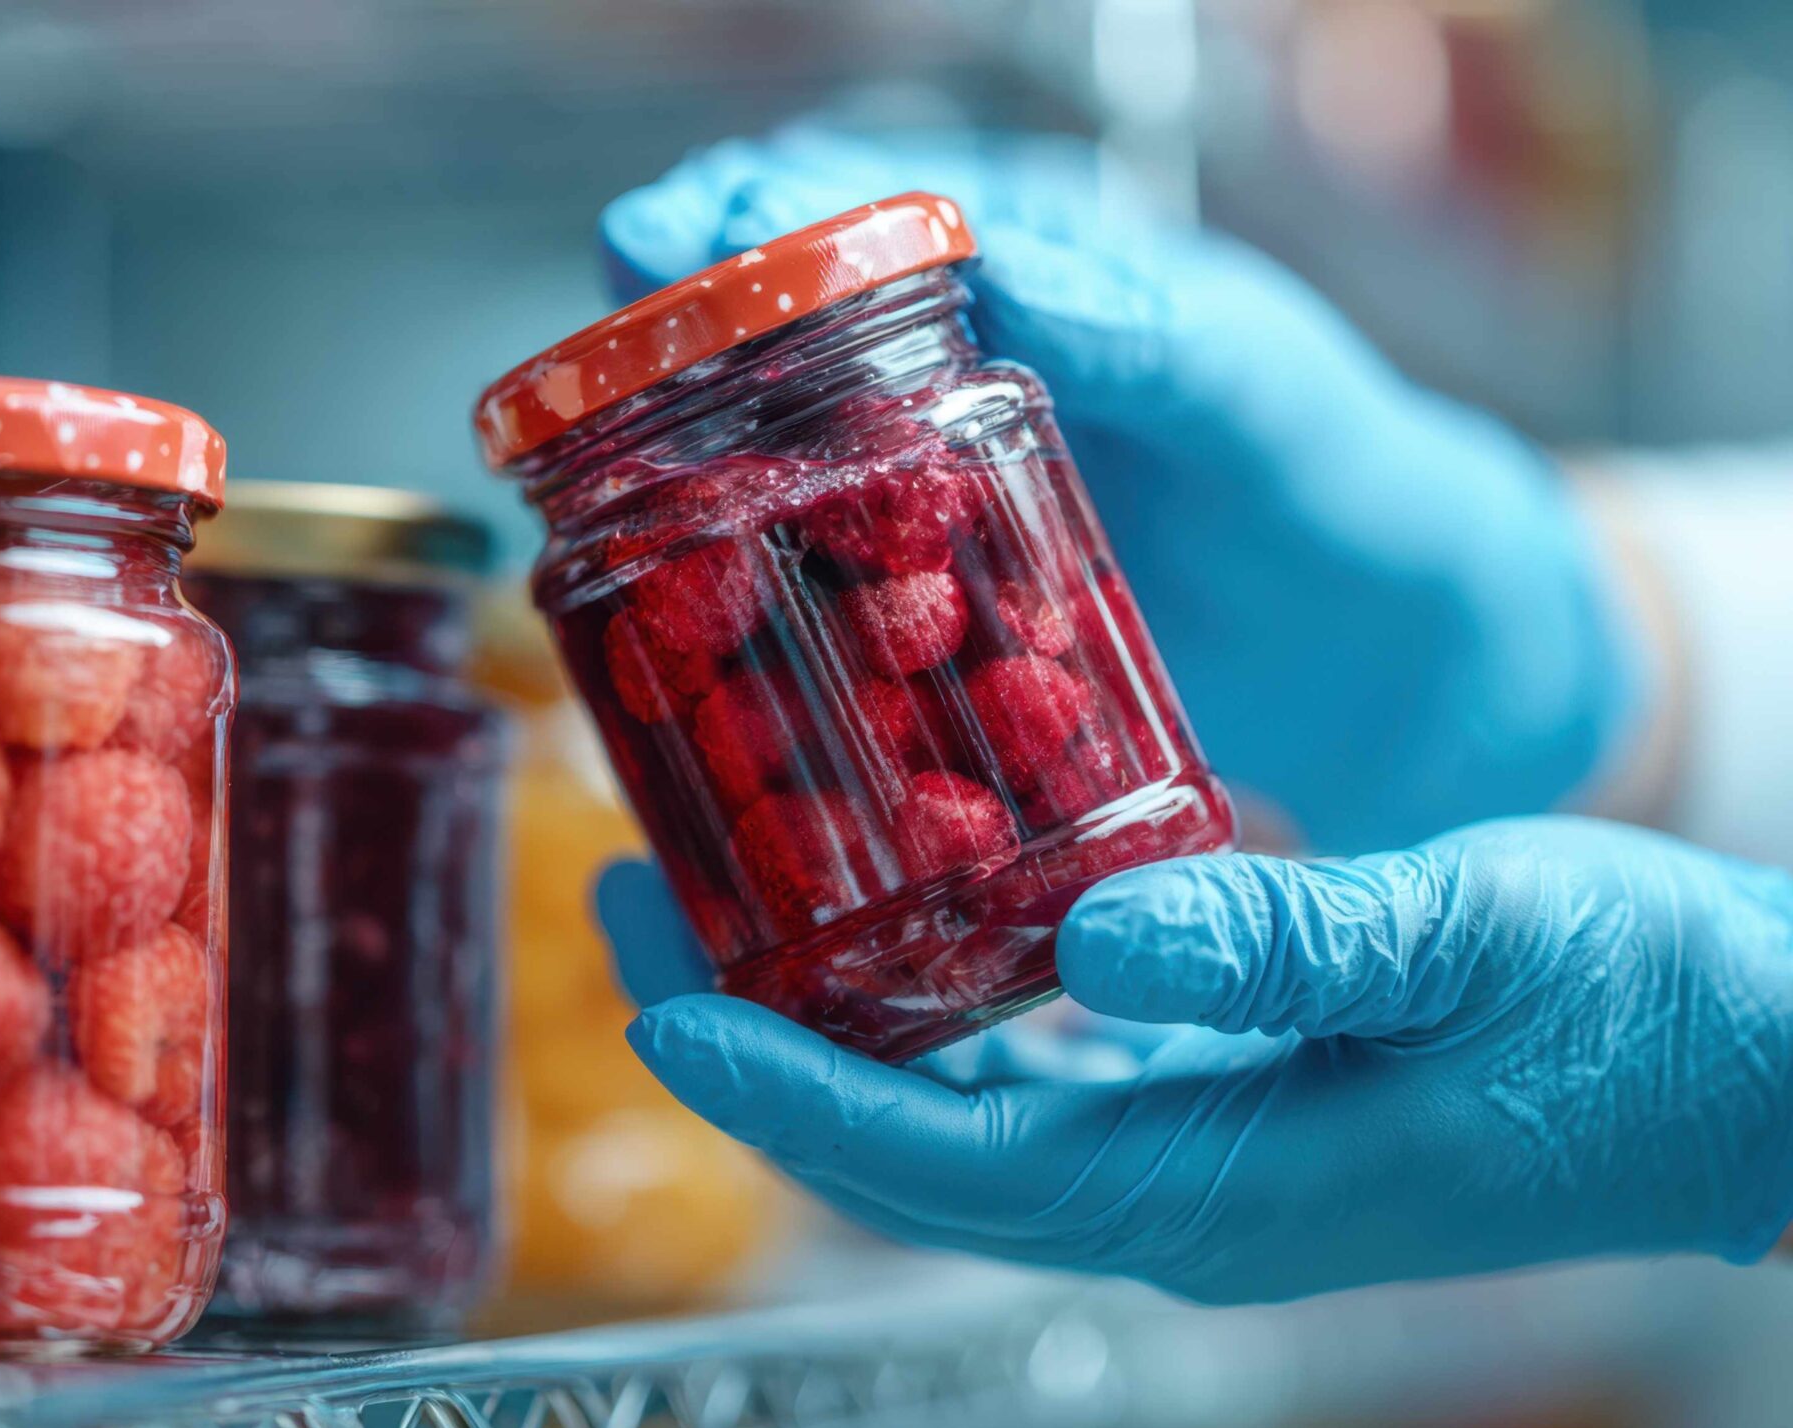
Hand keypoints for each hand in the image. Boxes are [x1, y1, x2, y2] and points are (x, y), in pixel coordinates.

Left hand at [596, 818, 1792, 1302]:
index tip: (655, 1013)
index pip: (939, 1163)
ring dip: (826, 1026)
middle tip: (637, 909)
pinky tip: (899, 916)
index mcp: (1213, 1188)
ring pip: (952, 1119)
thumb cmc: (1648, 1012)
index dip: (784, 1096)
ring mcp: (1197, 1169)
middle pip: (905, 1150)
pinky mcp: (1225, 1120)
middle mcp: (1175, 1202)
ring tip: (720, 901)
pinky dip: (936, 1013)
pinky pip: (1032, 1084)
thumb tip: (1097, 935)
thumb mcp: (1478, 933)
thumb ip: (1286, 937)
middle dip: (758, 1048)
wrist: (1760, 1074)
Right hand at [601, 124, 1643, 855]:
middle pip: (756, 354)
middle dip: (654, 357)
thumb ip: (1156, 332)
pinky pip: (806, 629)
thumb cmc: (1341, 482)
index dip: (738, 223)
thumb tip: (1017, 264)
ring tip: (584, 526)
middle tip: (575, 385)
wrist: (1393, 661)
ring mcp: (919, 523)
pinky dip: (733, 640)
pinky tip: (676, 668)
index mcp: (1015, 286)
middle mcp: (939, 395)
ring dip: (667, 506)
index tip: (650, 241)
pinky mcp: (923, 646)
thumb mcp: (1262, 393)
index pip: (847, 218)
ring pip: (754, 491)